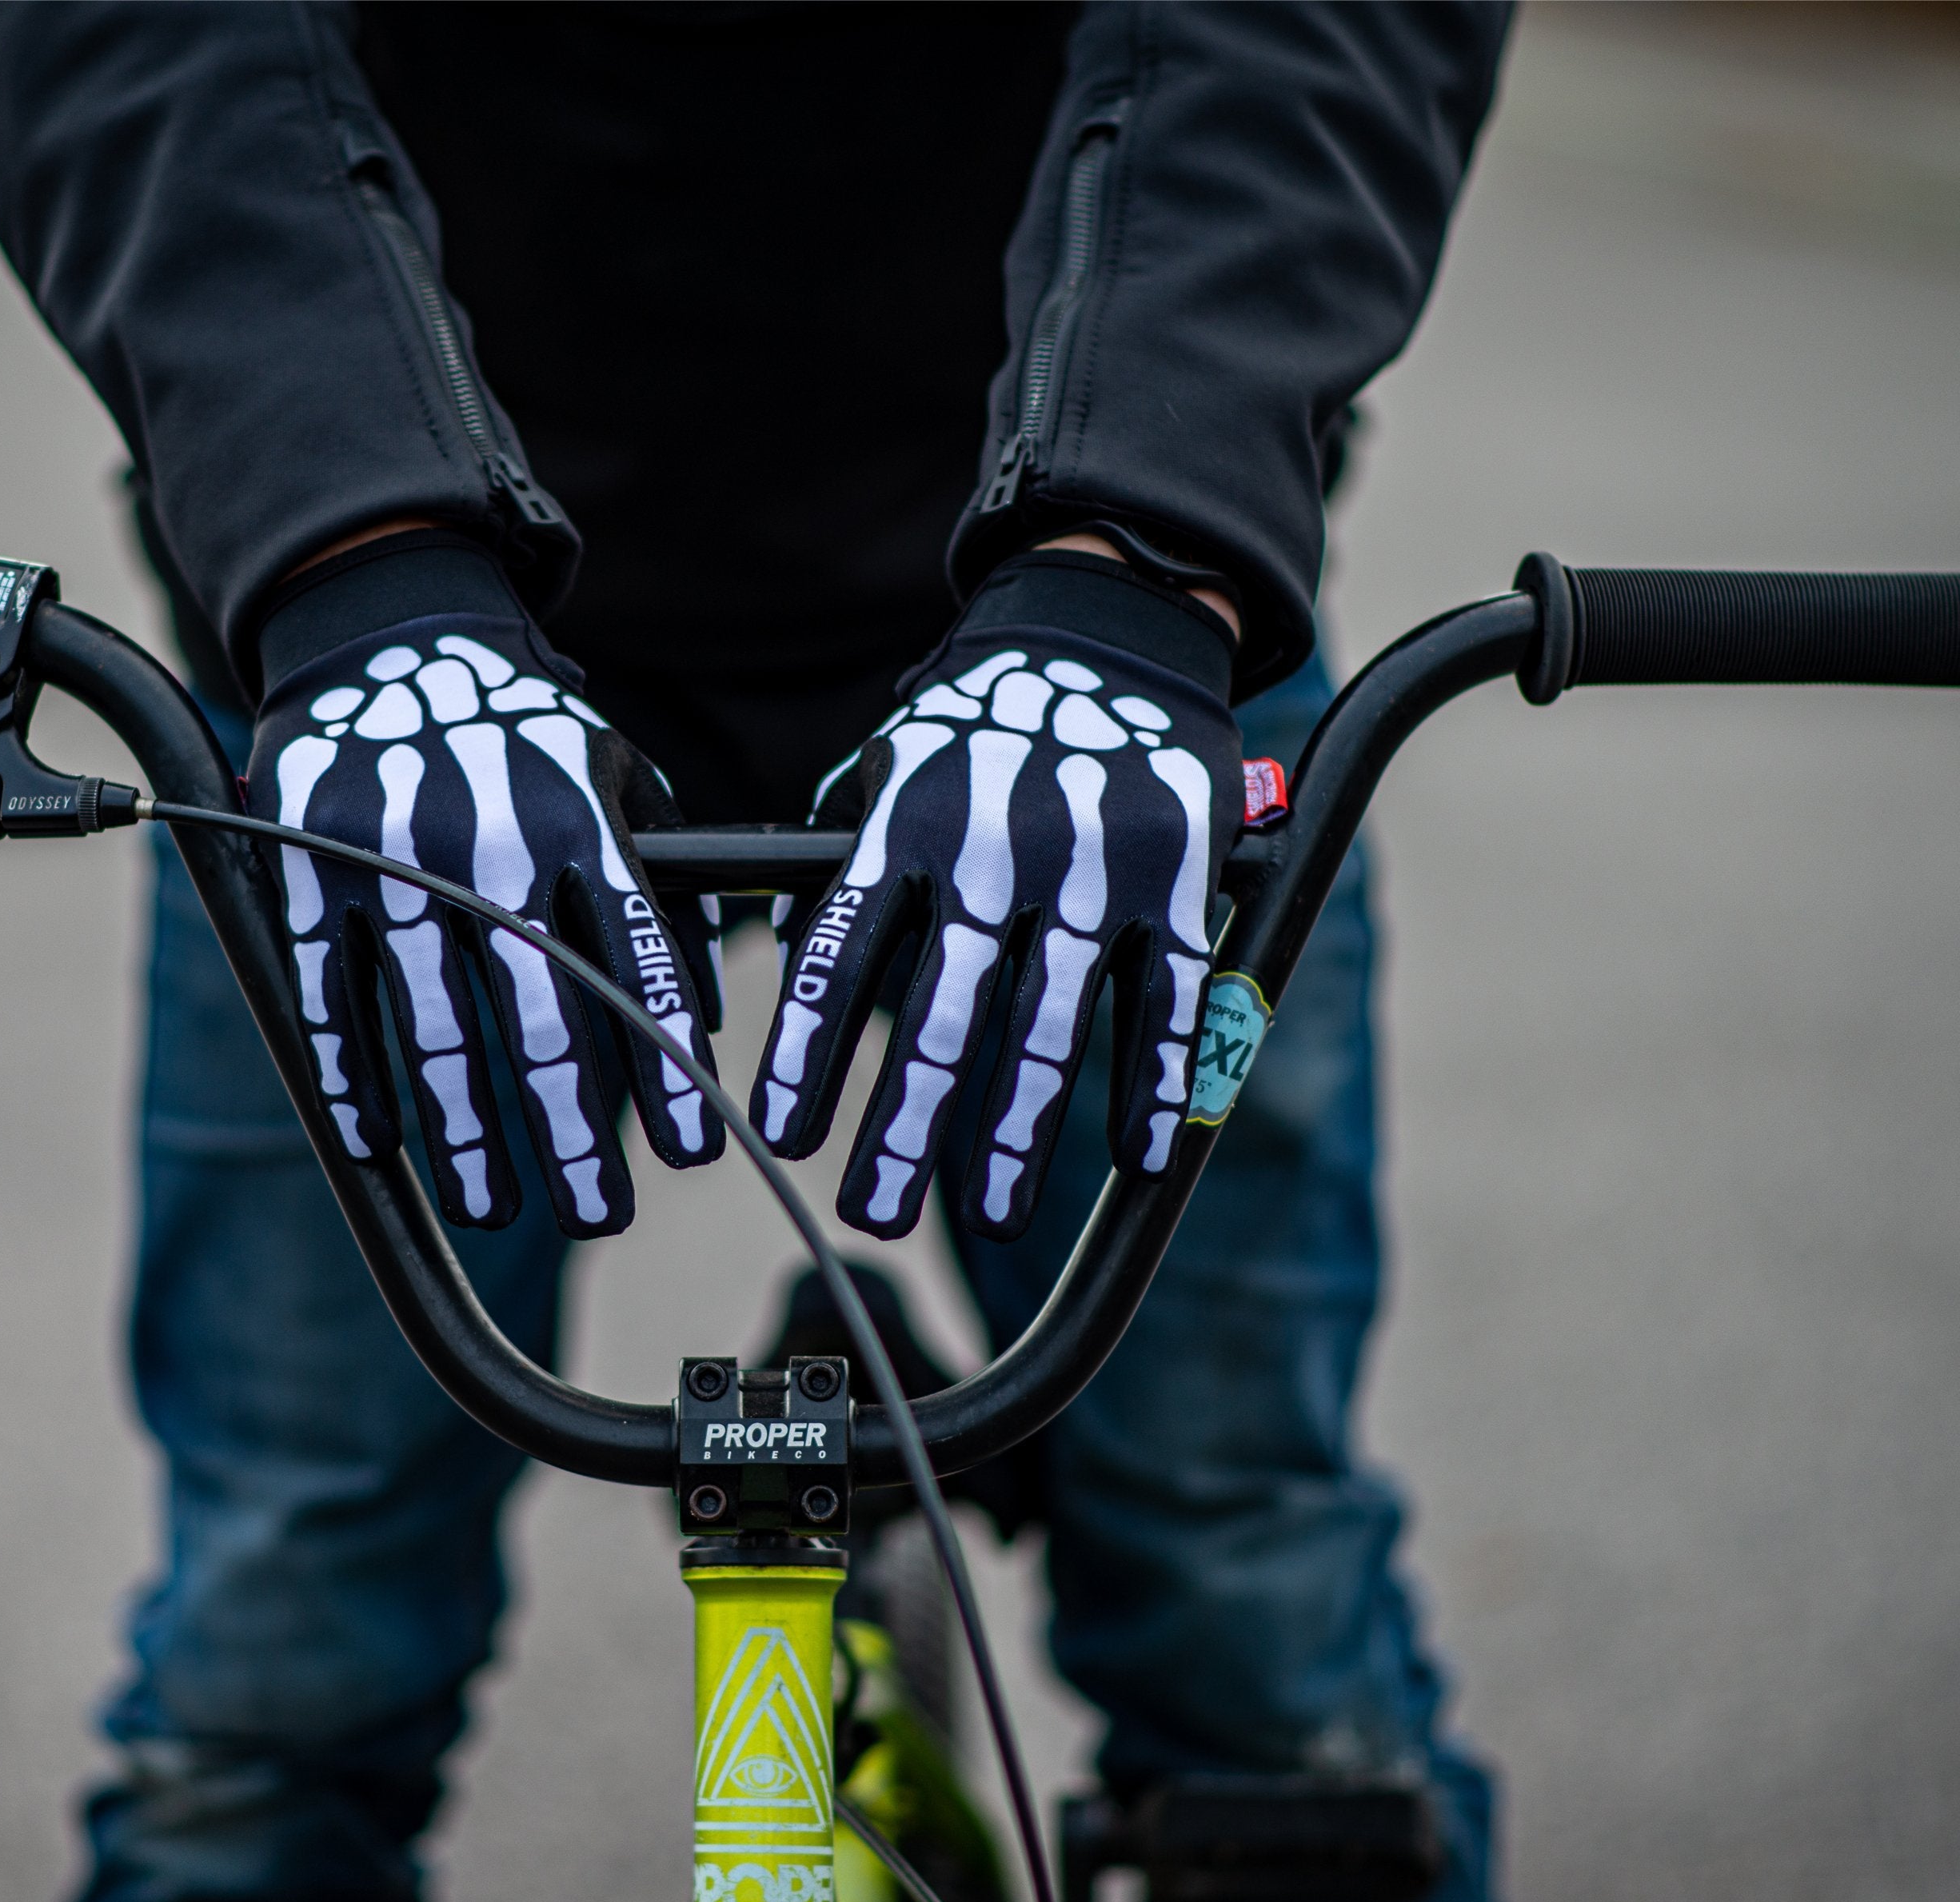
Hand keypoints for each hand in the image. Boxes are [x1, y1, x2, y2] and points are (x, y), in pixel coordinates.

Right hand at [246, 528, 721, 1236]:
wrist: (385, 636)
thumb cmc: (523, 736)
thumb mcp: (616, 778)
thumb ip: (670, 886)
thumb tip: (703, 1017)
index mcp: (579, 820)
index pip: (637, 963)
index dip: (665, 1066)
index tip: (693, 1152)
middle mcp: (489, 841)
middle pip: (539, 1017)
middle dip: (573, 1133)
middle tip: (602, 1215)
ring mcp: (391, 855)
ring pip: (433, 1024)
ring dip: (465, 1132)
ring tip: (495, 1207)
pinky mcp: (310, 867)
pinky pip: (333, 994)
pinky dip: (353, 1074)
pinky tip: (380, 1142)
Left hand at [750, 547, 1243, 1239]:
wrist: (1112, 628)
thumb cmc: (979, 724)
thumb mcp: (889, 768)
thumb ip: (840, 865)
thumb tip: (791, 970)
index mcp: (910, 825)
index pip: (844, 953)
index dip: (810, 1049)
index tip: (781, 1135)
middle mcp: (997, 849)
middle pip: (946, 1012)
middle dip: (906, 1126)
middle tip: (870, 1214)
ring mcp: (1094, 866)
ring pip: (1050, 1022)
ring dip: (1018, 1129)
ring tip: (988, 1212)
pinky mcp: (1177, 878)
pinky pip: (1162, 998)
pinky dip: (1150, 1081)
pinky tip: (1134, 1153)